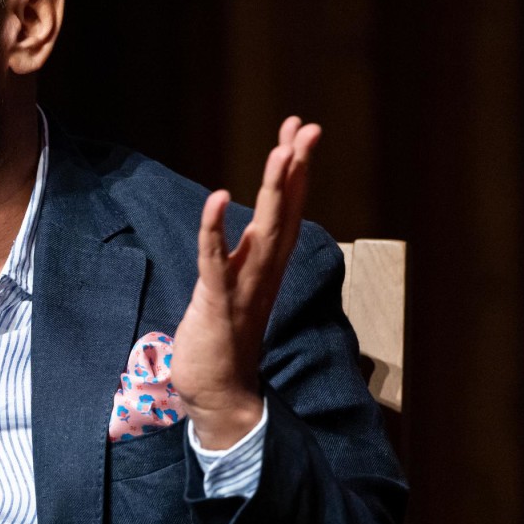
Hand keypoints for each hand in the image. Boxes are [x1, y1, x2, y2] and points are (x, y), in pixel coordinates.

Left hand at [169, 116, 321, 448]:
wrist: (219, 396)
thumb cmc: (222, 342)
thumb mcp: (234, 288)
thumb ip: (242, 257)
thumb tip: (246, 227)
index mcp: (267, 267)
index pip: (288, 210)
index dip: (295, 171)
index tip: (298, 132)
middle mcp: (264, 273)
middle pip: (286, 212)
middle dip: (295, 168)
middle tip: (306, 127)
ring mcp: (245, 288)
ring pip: (264, 231)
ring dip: (273, 190)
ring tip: (281, 150)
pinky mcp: (218, 304)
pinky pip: (217, 261)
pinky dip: (216, 229)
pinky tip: (219, 198)